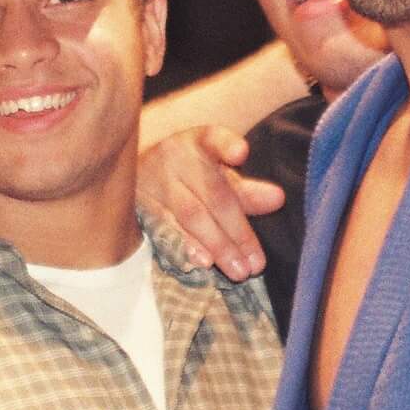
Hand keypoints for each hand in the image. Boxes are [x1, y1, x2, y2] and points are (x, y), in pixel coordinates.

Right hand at [139, 125, 285, 280]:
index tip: (241, 153)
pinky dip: (185, 247)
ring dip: (216, 245)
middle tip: (256, 264)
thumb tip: (277, 199)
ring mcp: (153, 179)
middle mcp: (176, 156)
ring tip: (238, 270)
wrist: (132, 168)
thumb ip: (247, 190)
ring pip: (190, 215)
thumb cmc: (189, 174)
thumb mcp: (217, 175)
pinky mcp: (138, 203)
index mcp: (200, 142)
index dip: (227, 146)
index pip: (215, 139)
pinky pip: (164, 229)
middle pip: (213, 194)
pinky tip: (202, 262)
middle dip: (237, 231)